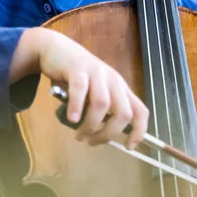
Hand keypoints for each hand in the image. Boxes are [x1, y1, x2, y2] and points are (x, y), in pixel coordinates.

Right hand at [11, 27, 148, 149]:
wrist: (55, 49)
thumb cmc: (75, 76)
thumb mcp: (93, 93)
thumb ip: (100, 111)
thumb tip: (101, 136)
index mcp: (120, 88)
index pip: (140, 111)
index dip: (139, 131)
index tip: (128, 147)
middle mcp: (113, 80)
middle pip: (123, 112)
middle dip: (109, 134)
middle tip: (92, 142)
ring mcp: (96, 72)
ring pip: (102, 104)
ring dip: (91, 125)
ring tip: (79, 134)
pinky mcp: (77, 68)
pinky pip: (80, 89)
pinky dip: (77, 107)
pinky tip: (71, 119)